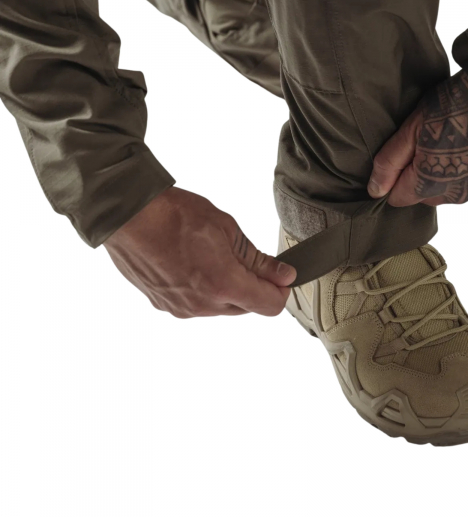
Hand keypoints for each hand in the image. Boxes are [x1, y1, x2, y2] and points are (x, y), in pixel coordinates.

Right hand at [103, 187, 295, 317]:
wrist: (128, 215)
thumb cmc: (174, 215)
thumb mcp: (227, 229)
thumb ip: (257, 260)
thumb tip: (283, 275)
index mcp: (223, 285)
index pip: (269, 305)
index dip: (280, 290)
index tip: (281, 276)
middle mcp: (202, 305)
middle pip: (246, 308)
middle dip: (253, 287)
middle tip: (243, 258)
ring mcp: (181, 308)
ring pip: (220, 307)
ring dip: (227, 289)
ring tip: (212, 256)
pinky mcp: (163, 305)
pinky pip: (196, 305)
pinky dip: (203, 290)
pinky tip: (192, 264)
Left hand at [368, 55, 467, 205]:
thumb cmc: (454, 104)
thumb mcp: (411, 128)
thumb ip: (390, 163)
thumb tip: (375, 191)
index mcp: (431, 184)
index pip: (400, 198)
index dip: (396, 179)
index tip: (404, 156)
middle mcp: (460, 194)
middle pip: (428, 196)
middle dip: (423, 177)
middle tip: (431, 142)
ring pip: (455, 191)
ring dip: (452, 175)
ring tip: (457, 140)